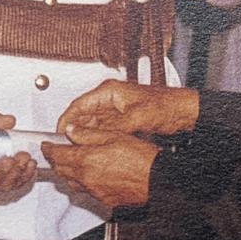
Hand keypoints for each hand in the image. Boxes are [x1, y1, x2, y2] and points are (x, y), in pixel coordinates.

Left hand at [43, 127, 157, 208]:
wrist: (157, 180)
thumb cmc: (141, 158)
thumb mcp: (113, 136)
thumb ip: (88, 134)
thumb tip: (71, 130)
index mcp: (86, 160)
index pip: (57, 155)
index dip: (48, 149)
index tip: (45, 145)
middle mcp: (87, 178)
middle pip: (61, 170)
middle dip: (55, 161)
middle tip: (54, 152)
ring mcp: (95, 191)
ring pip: (71, 182)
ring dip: (66, 172)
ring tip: (69, 162)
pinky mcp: (104, 200)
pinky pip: (85, 191)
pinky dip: (80, 182)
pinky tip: (88, 175)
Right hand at [57, 81, 198, 137]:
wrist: (182, 111)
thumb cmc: (164, 106)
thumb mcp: (136, 118)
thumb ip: (112, 126)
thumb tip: (91, 132)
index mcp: (109, 91)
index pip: (79, 104)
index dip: (66, 119)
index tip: (58, 132)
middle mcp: (109, 98)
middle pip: (83, 115)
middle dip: (73, 129)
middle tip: (65, 144)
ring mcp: (115, 109)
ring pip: (92, 123)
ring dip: (84, 135)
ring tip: (75, 148)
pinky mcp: (121, 118)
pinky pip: (102, 128)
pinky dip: (95, 137)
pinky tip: (91, 147)